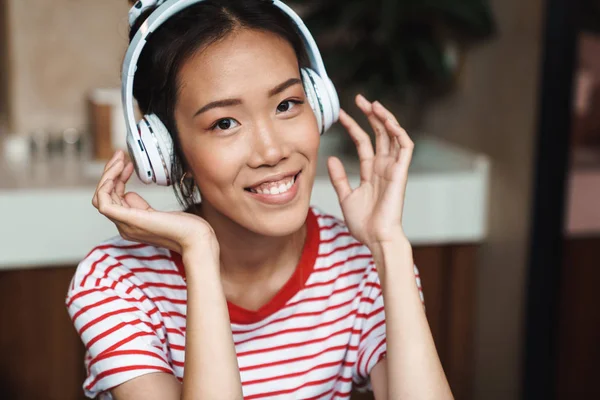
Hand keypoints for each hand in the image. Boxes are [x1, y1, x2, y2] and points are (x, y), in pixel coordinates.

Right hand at [92, 150, 217, 256]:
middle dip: (110, 173)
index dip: (117, 180)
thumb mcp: (158, 214)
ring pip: (101, 198)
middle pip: (104, 197)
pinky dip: (106, 185)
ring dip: (108, 175)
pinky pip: (104, 204)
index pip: (112, 200)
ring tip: (119, 159)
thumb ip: (142, 206)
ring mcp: (126, 225)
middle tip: (120, 155)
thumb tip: (128, 194)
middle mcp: (124, 226)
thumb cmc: (186, 227)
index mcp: (130, 224)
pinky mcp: (130, 220)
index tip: (128, 164)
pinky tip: (118, 171)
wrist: (196, 237)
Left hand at [327, 94, 413, 248]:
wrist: (376, 238)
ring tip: (373, 104)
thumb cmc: (363, 223)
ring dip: (385, 118)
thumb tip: (331, 158)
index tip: (341, 115)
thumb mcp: (346, 197)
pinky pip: (405, 147)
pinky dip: (399, 132)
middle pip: (379, 134)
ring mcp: (393, 169)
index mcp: (371, 172)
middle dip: (371, 115)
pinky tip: (388, 120)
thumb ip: (339, 177)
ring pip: (393, 136)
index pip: (363, 142)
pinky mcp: (401, 172)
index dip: (353, 127)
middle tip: (359, 99)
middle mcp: (384, 167)